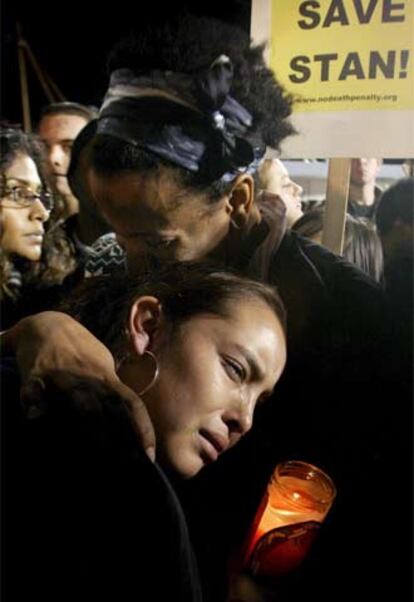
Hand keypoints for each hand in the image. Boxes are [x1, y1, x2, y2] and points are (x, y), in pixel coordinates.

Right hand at [3, 311, 155, 460]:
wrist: (47, 324)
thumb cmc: (80, 352)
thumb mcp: (103, 369)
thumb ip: (114, 394)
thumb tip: (132, 423)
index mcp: (107, 379)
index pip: (131, 405)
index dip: (142, 429)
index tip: (150, 455)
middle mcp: (90, 378)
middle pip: (108, 410)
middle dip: (118, 439)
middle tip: (127, 466)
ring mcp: (64, 374)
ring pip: (78, 401)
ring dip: (88, 425)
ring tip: (94, 453)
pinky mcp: (36, 372)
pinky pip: (34, 387)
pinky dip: (33, 400)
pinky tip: (33, 415)